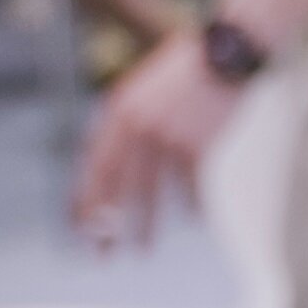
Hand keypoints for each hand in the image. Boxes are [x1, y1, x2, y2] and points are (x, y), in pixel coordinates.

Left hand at [73, 28, 245, 245]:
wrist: (227, 54)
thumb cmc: (186, 70)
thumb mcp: (143, 87)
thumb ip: (127, 121)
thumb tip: (114, 163)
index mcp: (119, 109)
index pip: (94, 164)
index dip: (85, 198)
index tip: (80, 226)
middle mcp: (138, 126)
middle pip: (117, 186)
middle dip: (108, 225)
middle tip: (103, 254)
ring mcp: (168, 138)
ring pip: (151, 194)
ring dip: (146, 225)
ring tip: (143, 248)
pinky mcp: (198, 147)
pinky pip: (190, 188)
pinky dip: (192, 206)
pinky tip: (192, 220)